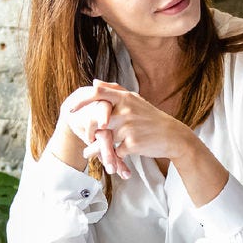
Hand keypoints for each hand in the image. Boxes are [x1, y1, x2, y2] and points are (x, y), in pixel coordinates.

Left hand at [58, 80, 188, 179]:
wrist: (172, 136)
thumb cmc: (151, 118)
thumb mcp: (135, 100)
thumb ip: (114, 91)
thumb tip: (95, 82)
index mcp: (125, 98)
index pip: (98, 93)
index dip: (81, 101)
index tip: (70, 109)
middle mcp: (126, 111)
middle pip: (96, 121)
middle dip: (88, 131)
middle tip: (84, 137)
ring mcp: (129, 127)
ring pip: (103, 140)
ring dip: (95, 149)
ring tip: (87, 153)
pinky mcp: (132, 143)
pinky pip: (115, 152)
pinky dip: (112, 157)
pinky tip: (112, 161)